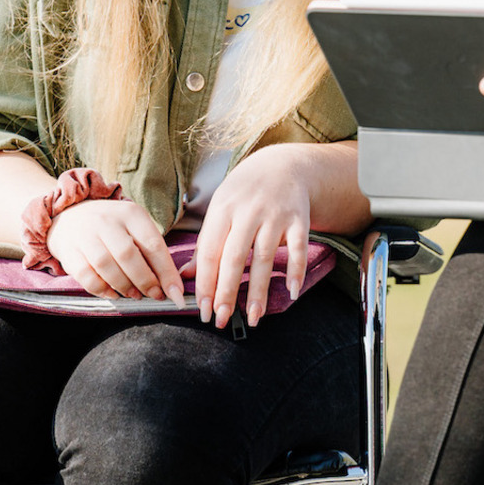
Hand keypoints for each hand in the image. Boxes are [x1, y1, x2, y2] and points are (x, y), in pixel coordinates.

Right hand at [46, 197, 187, 302]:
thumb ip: (150, 250)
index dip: (166, 271)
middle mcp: (107, 221)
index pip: (153, 244)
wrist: (71, 215)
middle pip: (129, 255)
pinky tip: (113, 294)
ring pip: (106, 266)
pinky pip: (85, 275)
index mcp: (131, 213)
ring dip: (124, 286)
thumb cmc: (112, 226)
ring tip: (135, 295)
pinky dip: (102, 290)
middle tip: (155, 295)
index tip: (176, 292)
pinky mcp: (68, 250)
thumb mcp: (134, 227)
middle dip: (145, 281)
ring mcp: (85, 234)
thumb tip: (170, 283)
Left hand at [185, 145, 313, 328]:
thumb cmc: (245, 193)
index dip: (205, 283)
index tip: (203, 310)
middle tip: (221, 319)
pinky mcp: (299, 219)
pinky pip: (297, 248)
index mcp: (223, 210)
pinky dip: (296, 270)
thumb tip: (184, 276)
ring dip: (259, 291)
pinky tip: (291, 292)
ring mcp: (275, 215)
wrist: (283, 165)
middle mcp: (248, 212)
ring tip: (253, 317)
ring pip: (264, 257)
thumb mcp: (220, 209)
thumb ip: (205, 242)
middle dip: (227, 292)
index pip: (210, 252)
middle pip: (234, 258)